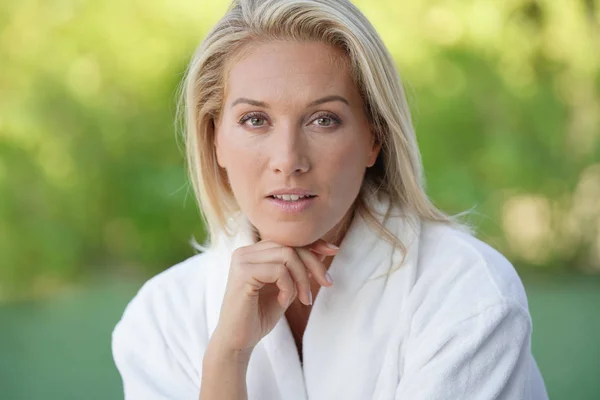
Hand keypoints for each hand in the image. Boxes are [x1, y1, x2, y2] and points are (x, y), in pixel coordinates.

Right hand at [211, 239, 337, 354]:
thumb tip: (322, 249)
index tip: (333, 251)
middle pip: (290, 245)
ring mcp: (242, 260)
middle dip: (314, 263)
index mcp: (254, 252)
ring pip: (288, 255)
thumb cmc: (260, 316)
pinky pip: (279, 271)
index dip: (313, 243)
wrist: (239, 341)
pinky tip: (283, 302)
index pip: (288, 239)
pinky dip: (289, 287)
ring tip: (304, 299)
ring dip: (302, 279)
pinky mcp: (242, 272)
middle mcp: (245, 251)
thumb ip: (298, 268)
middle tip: (328, 283)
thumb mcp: (286, 287)